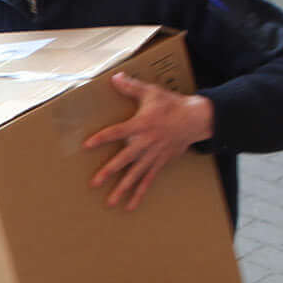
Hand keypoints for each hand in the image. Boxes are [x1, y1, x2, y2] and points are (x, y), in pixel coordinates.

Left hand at [83, 73, 213, 210]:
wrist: (196, 119)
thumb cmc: (171, 104)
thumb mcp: (151, 92)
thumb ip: (131, 87)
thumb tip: (115, 77)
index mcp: (141, 125)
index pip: (117, 132)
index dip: (102, 138)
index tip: (87, 145)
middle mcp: (146, 143)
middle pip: (125, 159)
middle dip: (110, 171)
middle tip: (95, 183)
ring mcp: (154, 155)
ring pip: (136, 174)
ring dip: (123, 189)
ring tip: (110, 202)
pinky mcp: (160, 162)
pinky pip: (148, 180)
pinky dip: (140, 193)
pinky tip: (130, 205)